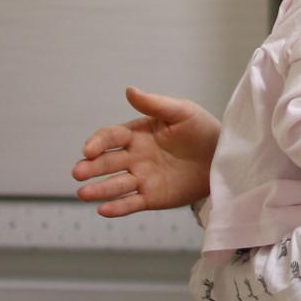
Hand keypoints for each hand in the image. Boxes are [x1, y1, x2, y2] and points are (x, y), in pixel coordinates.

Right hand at [74, 87, 217, 217]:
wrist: (223, 157)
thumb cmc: (202, 130)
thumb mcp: (181, 112)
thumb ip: (155, 104)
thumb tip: (129, 90)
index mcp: (137, 134)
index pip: (111, 137)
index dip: (98, 142)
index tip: (88, 150)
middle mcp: (135, 157)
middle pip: (107, 162)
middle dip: (91, 168)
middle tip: (77, 173)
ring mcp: (142, 178)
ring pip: (115, 184)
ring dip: (98, 189)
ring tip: (83, 194)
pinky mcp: (152, 197)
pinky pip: (131, 202)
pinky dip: (117, 207)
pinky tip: (103, 210)